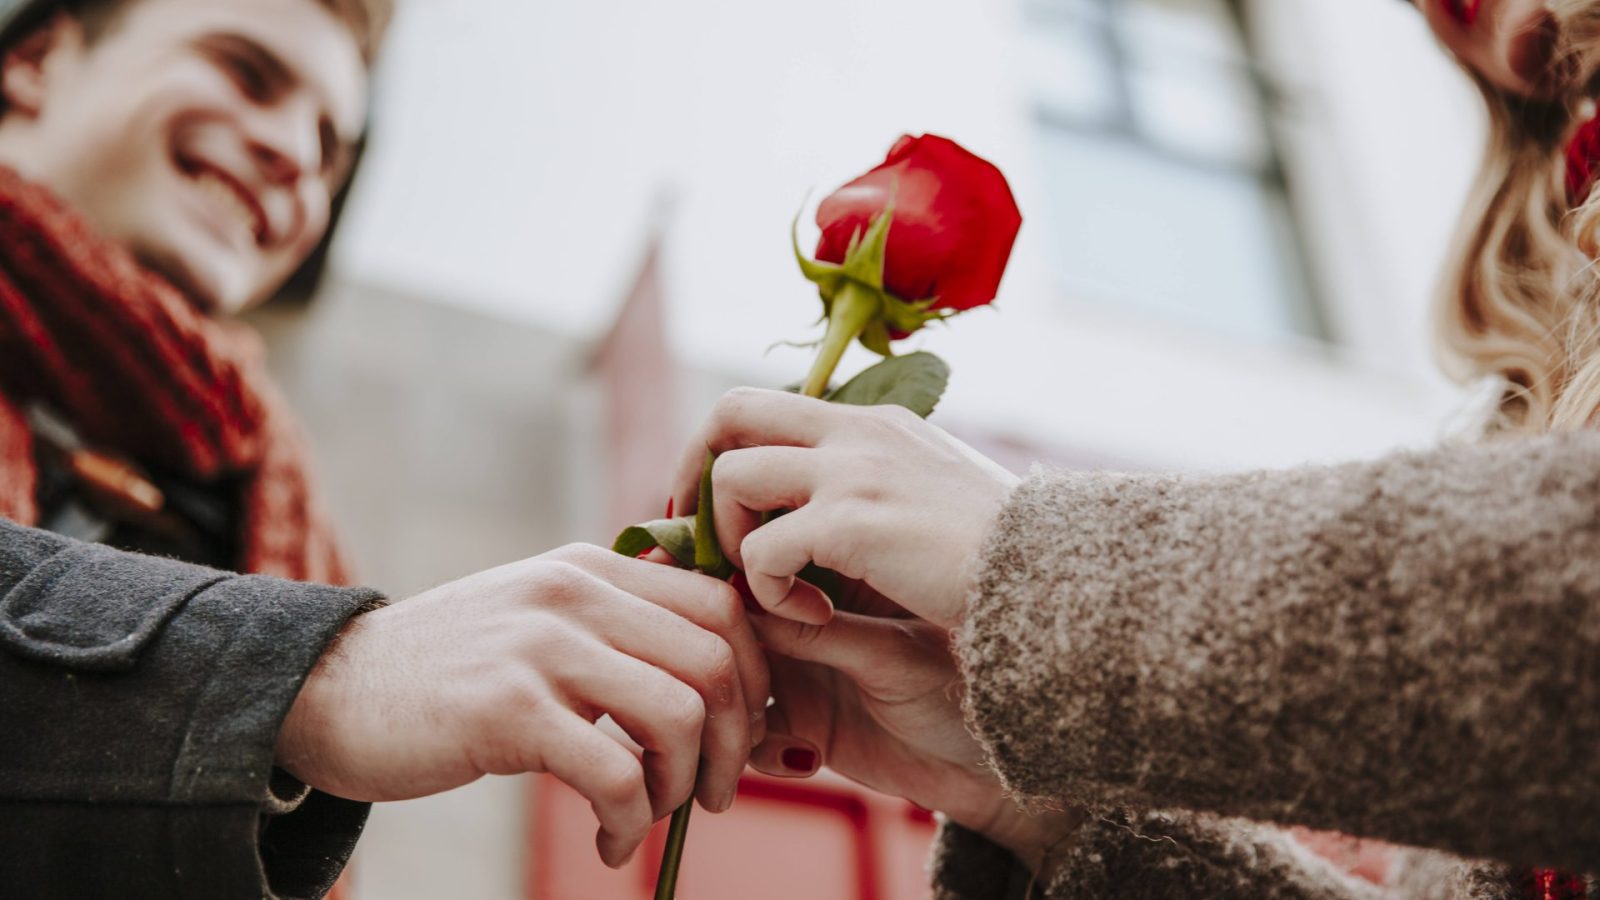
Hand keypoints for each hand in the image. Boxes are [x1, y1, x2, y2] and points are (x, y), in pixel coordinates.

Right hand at [274, 544, 768, 867]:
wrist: (331, 688)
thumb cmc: (452, 670)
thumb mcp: (542, 618)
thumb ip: (619, 625)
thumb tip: (722, 674)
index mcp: (593, 568)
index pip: (722, 606)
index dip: (757, 677)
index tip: (747, 733)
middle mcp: (575, 592)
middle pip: (717, 661)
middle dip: (736, 742)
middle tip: (715, 792)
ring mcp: (541, 647)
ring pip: (678, 715)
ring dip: (684, 786)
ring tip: (654, 817)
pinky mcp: (507, 710)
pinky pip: (614, 774)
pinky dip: (631, 822)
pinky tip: (611, 842)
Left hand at [671, 388, 1019, 627]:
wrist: (1055, 578)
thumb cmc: (1004, 558)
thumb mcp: (935, 499)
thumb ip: (879, 490)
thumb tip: (825, 517)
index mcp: (875, 422)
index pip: (768, 406)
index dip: (723, 451)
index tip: (713, 508)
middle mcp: (857, 431)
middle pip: (731, 411)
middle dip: (693, 471)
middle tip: (695, 536)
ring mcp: (853, 471)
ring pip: (733, 475)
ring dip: (729, 538)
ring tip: (767, 589)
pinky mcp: (851, 523)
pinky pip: (762, 550)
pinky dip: (767, 591)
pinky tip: (811, 617)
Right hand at [748, 601, 1080, 871]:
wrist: (996, 761)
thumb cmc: (964, 685)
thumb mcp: (891, 652)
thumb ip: (815, 633)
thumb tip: (742, 603)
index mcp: (832, 573)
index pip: (757, 557)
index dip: (730, 580)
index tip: (731, 612)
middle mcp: (805, 615)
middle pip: (728, 620)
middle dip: (723, 651)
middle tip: (750, 676)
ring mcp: (799, 671)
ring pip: (729, 679)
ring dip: (735, 704)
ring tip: (769, 724)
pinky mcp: (800, 726)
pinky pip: (751, 736)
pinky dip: (760, 750)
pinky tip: (804, 757)